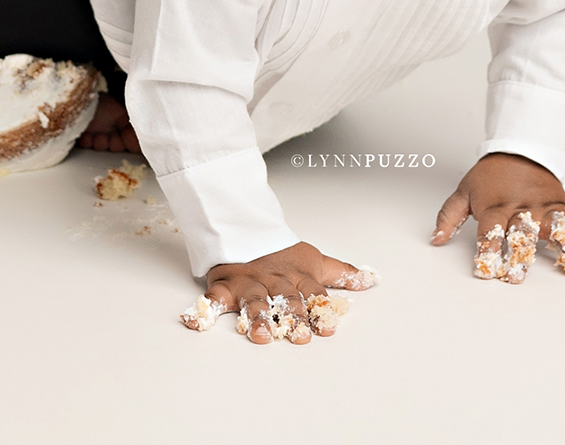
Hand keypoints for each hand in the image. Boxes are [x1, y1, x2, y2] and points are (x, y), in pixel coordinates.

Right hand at [200, 242, 374, 343]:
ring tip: (260, 336)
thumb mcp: (314, 260)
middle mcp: (274, 282)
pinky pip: (210, 300)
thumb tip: (371, 279)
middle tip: (298, 336)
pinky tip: (194, 323)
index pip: (310, 295)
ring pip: (253, 302)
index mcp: (296, 277)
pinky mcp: (223, 286)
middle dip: (291, 318)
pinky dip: (201, 311)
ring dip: (257, 318)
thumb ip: (340, 273)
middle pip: (284, 300)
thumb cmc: (281, 253)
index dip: (318, 311)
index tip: (327, 328)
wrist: (244, 228)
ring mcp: (248, 284)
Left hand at [431, 152, 564, 281]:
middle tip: (518, 277)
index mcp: (495, 207)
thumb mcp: (464, 191)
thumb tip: (435, 240)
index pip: (489, 231)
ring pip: (554, 228)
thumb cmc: (491, 174)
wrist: (520, 147)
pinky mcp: (559, 204)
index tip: (486, 270)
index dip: (487, 250)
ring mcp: (543, 206)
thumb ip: (449, 216)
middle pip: (521, 233)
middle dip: (519, 256)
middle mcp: (520, 207)